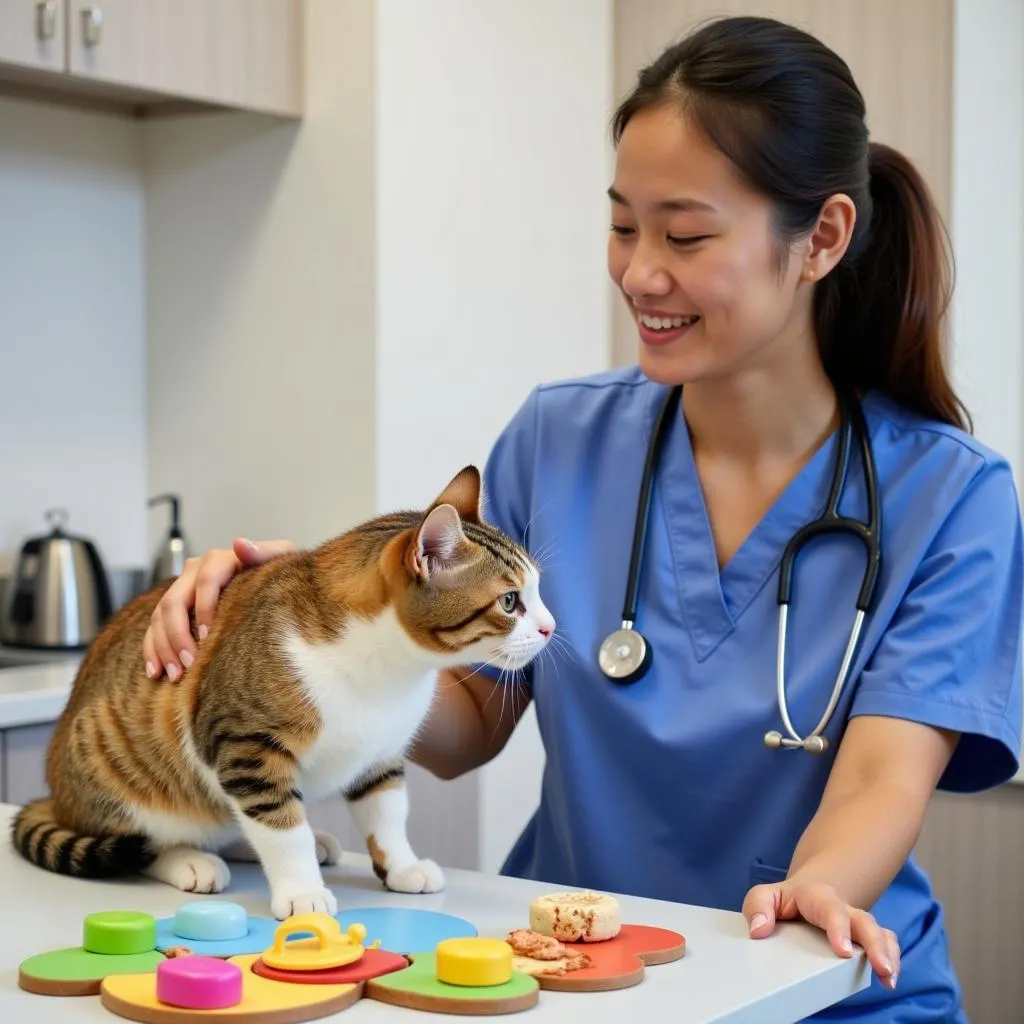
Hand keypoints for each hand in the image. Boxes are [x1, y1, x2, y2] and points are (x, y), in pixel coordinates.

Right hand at [142, 537, 295, 681]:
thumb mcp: (281, 557)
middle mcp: (195, 571)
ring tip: (176, 675)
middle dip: (178, 634)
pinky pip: (154, 628)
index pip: (205, 580)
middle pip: (174, 601)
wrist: (271, 584)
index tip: (206, 637)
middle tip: (190, 663)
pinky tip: (157, 672)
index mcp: (219, 560)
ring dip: (164, 647)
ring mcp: (182, 589)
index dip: (203, 608)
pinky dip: (152, 650)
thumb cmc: (278, 573)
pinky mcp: (174, 608)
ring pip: (159, 616)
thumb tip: (240, 544)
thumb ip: (267, 551)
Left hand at [743, 879, 898, 989]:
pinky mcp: (864, 937)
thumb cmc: (784, 901)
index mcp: (816, 896)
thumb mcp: (765, 896)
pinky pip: (886, 943)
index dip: (838, 928)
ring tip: (889, 979)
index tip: (843, 951)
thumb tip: (758, 929)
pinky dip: (892, 959)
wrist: (805, 894)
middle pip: (864, 921)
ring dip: (888, 954)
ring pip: (880, 932)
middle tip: (881, 968)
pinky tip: (888, 979)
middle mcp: (842, 908)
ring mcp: (856, 923)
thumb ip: (757, 906)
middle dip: (875, 944)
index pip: (831, 909)